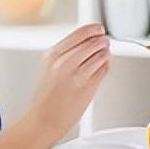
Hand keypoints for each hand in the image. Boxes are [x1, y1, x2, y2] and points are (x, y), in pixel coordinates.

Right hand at [25, 23, 110, 140]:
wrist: (44, 120)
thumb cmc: (45, 97)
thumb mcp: (49, 67)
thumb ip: (66, 53)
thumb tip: (86, 41)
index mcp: (53, 55)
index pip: (79, 33)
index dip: (93, 29)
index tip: (98, 29)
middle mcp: (65, 63)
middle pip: (93, 42)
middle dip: (102, 40)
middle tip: (104, 40)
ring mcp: (77, 75)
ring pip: (100, 55)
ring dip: (105, 52)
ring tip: (104, 52)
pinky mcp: (88, 87)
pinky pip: (103, 69)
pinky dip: (106, 65)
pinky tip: (102, 65)